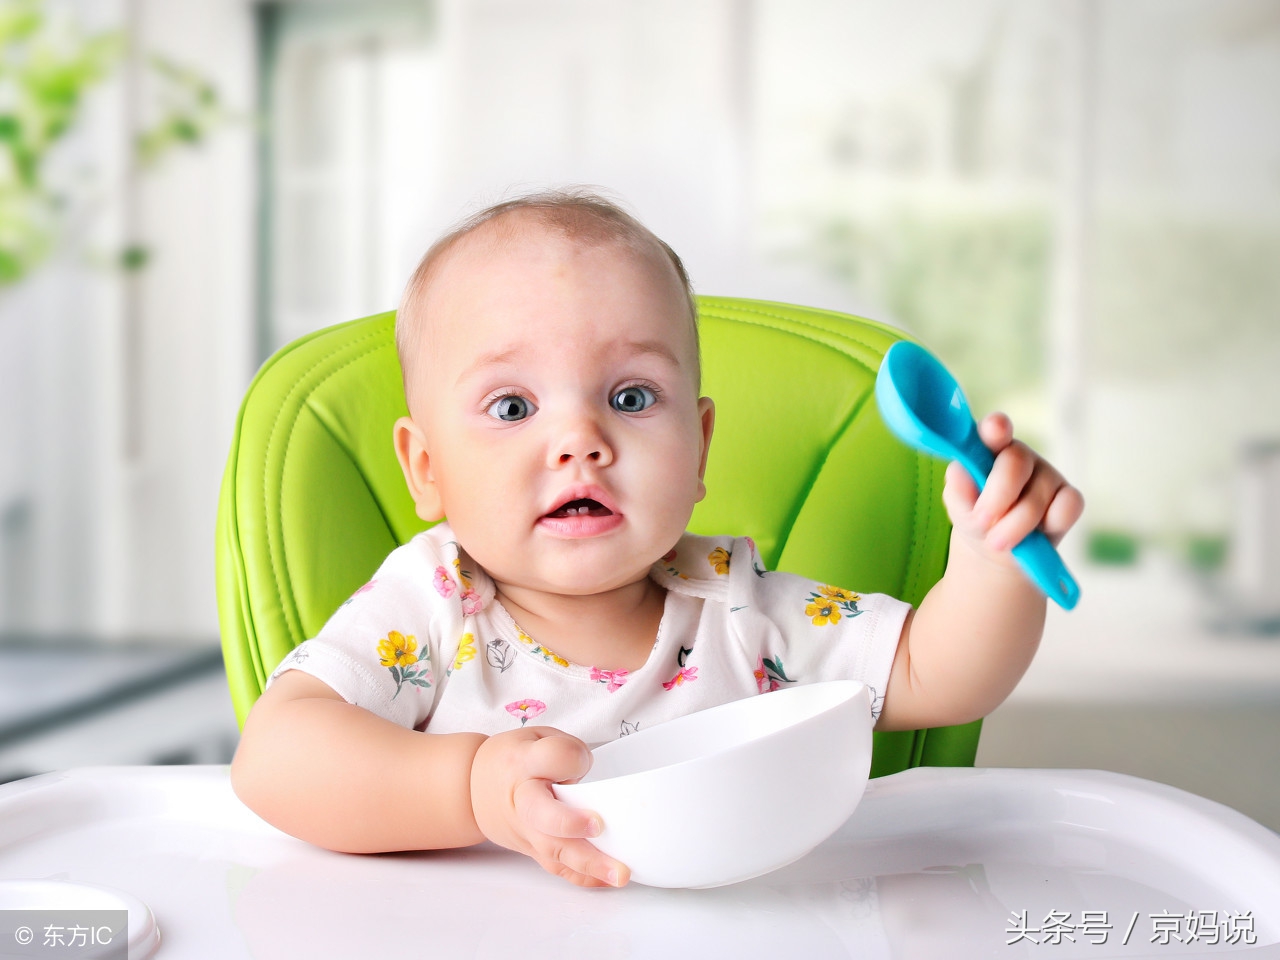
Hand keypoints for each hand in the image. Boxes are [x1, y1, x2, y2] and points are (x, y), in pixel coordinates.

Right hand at [470, 726, 629, 887]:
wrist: (473, 789)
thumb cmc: (513, 760)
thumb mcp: (537, 738)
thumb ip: (567, 752)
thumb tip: (592, 781)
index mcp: (524, 762)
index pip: (550, 757)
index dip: (571, 759)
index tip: (583, 762)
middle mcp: (523, 799)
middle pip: (544, 815)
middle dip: (571, 823)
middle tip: (599, 826)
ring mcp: (526, 831)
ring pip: (554, 850)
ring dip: (589, 863)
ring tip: (620, 873)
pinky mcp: (533, 851)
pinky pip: (558, 868)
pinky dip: (584, 877)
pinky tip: (608, 880)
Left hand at [942, 412, 1083, 567]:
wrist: (998, 547)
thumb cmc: (977, 517)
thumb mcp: (959, 506)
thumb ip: (958, 489)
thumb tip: (960, 473)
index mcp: (990, 449)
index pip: (994, 430)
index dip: (996, 427)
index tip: (995, 429)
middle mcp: (1021, 456)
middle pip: (1015, 463)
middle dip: (996, 500)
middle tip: (982, 523)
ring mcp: (1048, 475)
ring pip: (1036, 499)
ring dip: (1013, 528)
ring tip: (998, 542)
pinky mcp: (1070, 498)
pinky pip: (1067, 508)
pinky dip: (1050, 526)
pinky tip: (1036, 535)